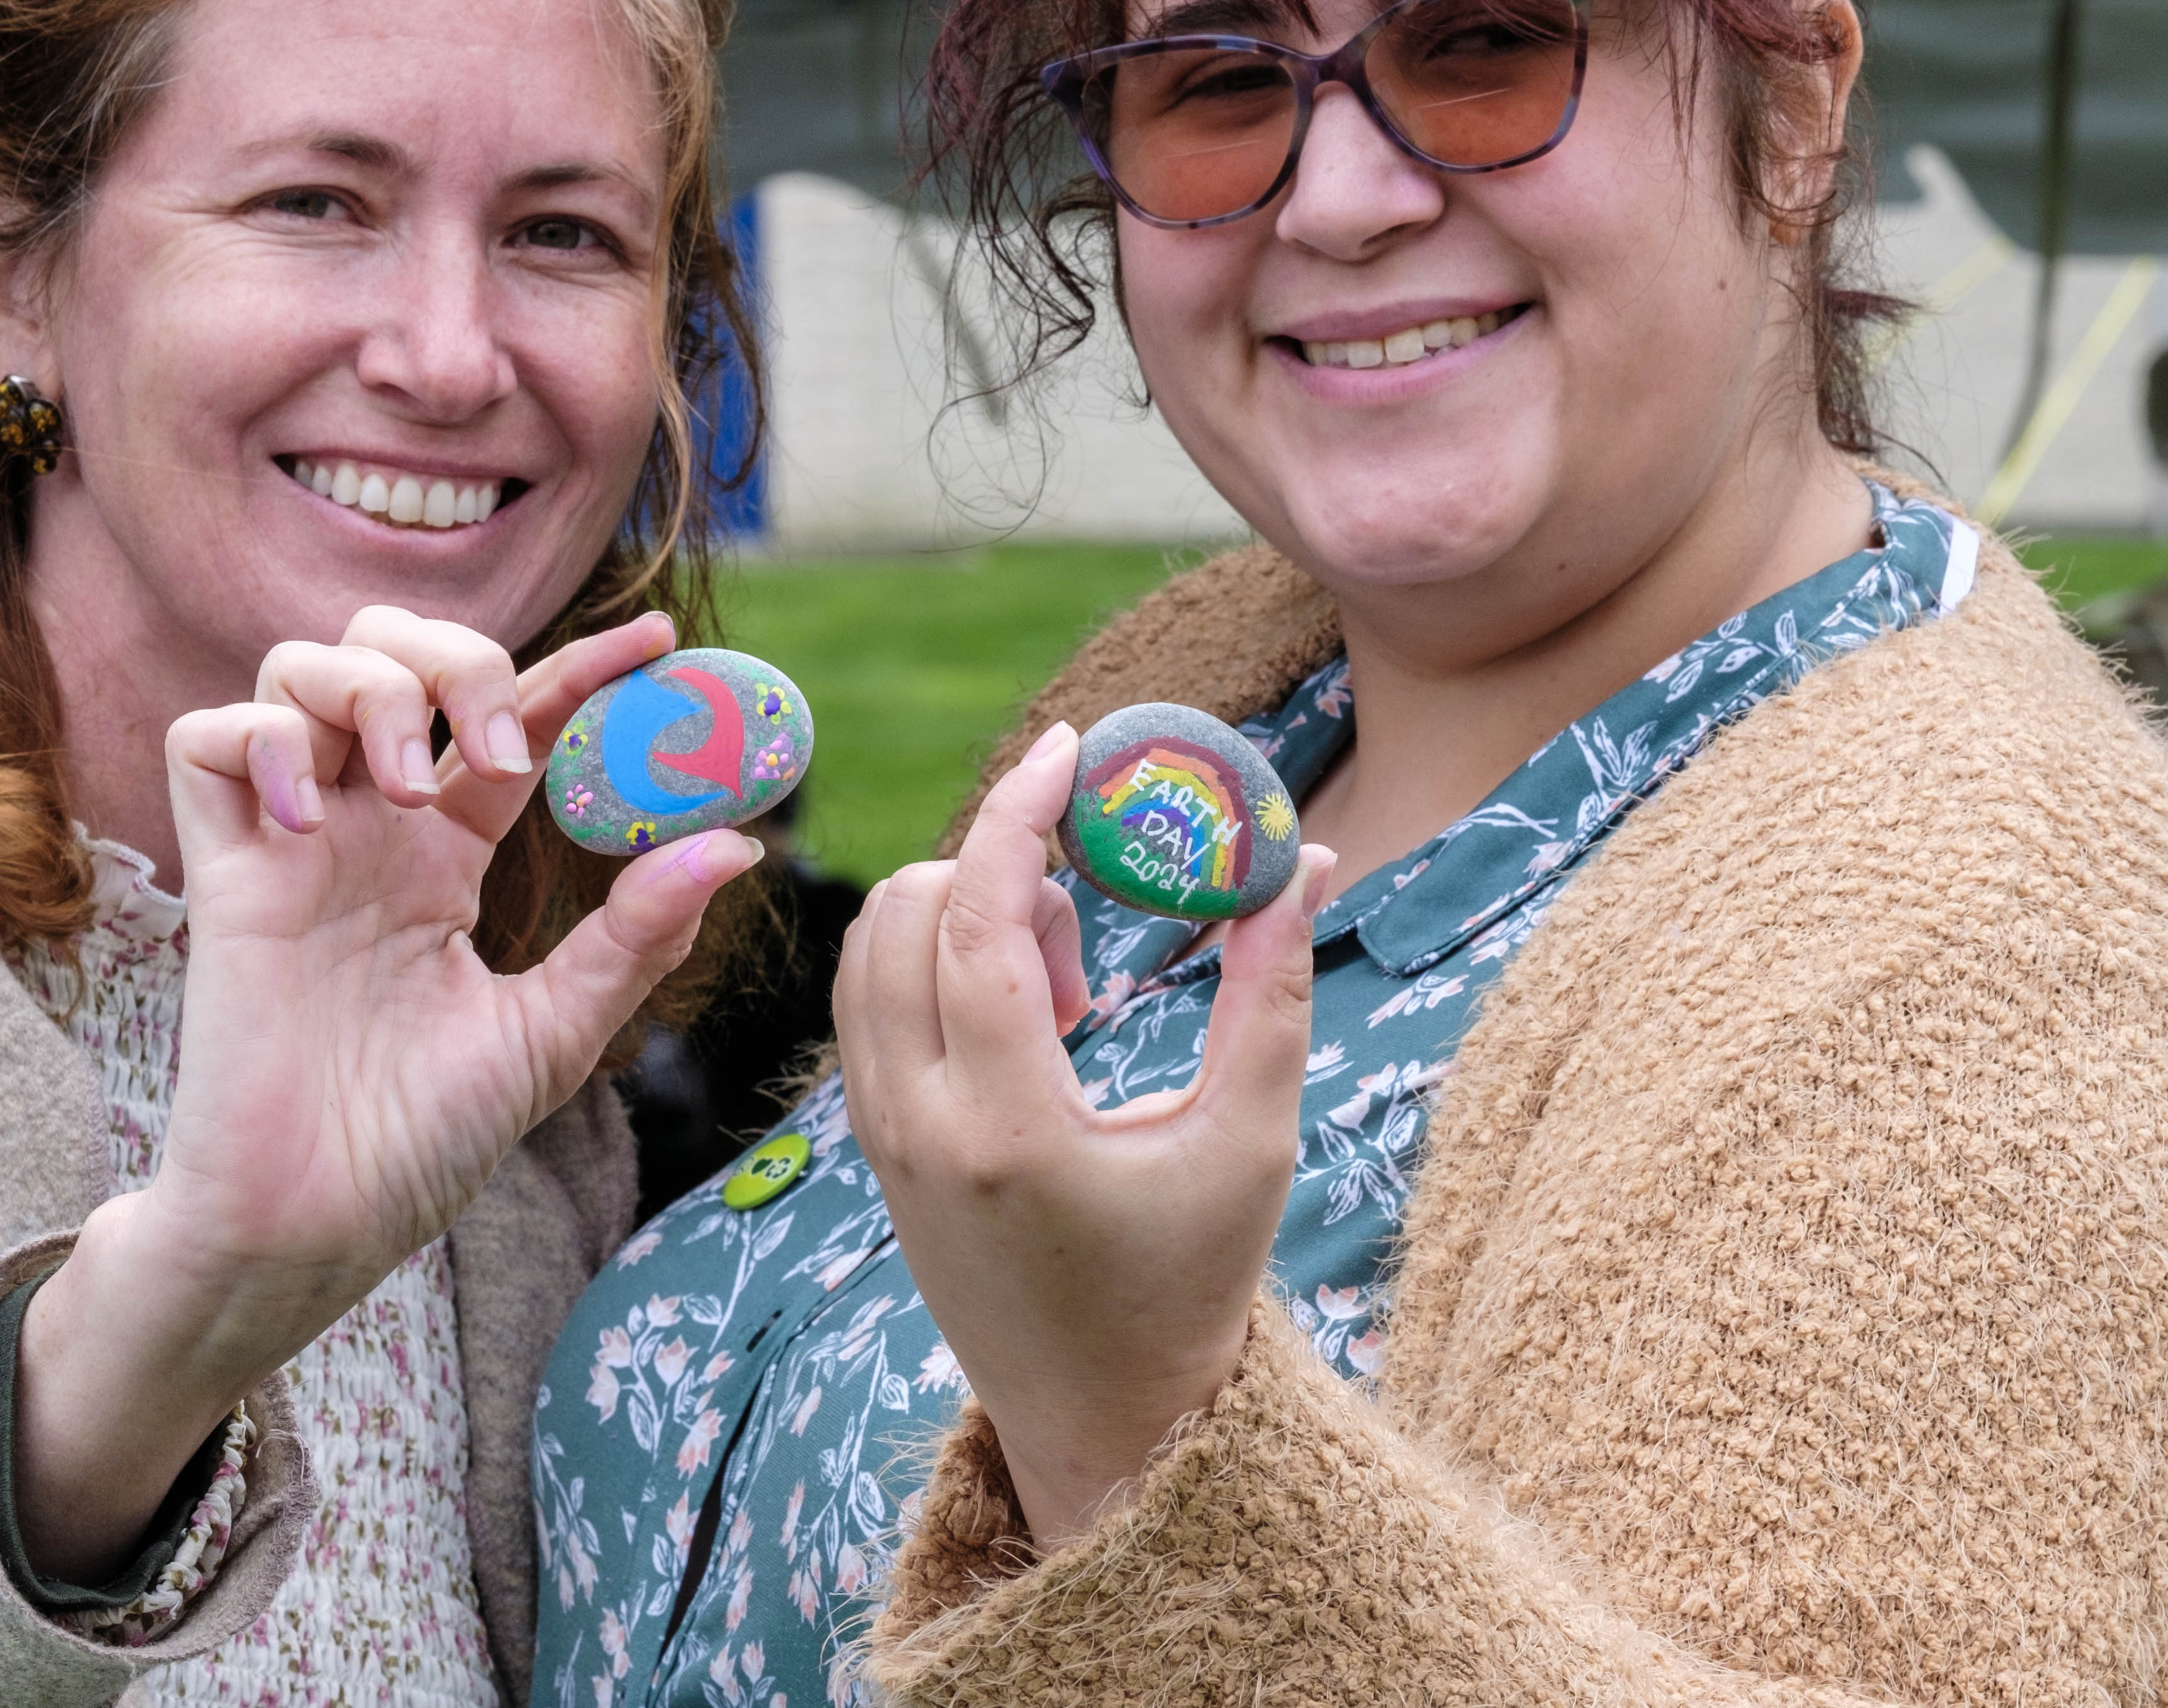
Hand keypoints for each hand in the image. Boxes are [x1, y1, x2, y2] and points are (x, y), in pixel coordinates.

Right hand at [16, 607, 760, 1578]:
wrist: (318, 1221)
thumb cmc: (421, 1142)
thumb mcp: (553, 1033)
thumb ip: (633, 938)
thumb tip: (735, 846)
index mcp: (447, 855)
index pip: (513, 719)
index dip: (580, 667)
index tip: (658, 643)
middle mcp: (368, 829)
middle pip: (392, 650)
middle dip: (454, 656)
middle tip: (501, 747)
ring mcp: (291, 843)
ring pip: (300, 668)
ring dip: (369, 690)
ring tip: (407, 785)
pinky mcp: (220, 872)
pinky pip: (207, 739)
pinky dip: (262, 742)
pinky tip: (308, 818)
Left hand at [835, 722, 1331, 1548]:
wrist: (1105, 1420)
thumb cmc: (1192, 1285)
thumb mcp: (1250, 1138)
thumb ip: (1272, 989)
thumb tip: (1302, 856)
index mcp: (1008, 1128)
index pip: (978, 922)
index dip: (1016, 815)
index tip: (1065, 748)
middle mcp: (917, 1128)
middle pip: (908, 914)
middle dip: (999, 867)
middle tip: (1091, 914)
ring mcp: (880, 1139)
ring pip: (869, 951)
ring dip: (959, 914)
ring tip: (1065, 986)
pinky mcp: (872, 1147)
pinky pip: (865, 1005)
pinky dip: (929, 962)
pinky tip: (1023, 1017)